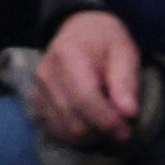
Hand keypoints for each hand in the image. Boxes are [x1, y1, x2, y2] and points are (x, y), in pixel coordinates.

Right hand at [30, 9, 147, 148]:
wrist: (79, 29)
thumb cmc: (105, 41)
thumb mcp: (124, 51)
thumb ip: (126, 81)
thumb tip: (129, 114)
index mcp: (68, 56)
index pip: (85, 100)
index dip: (107, 122)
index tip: (126, 132)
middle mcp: (46, 74)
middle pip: (74, 121)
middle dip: (101, 131)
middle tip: (121, 125)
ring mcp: (37, 90)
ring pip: (66, 131)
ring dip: (91, 135)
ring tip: (106, 120)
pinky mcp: (36, 103)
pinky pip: (56, 131)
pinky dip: (77, 135)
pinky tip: (91, 121)